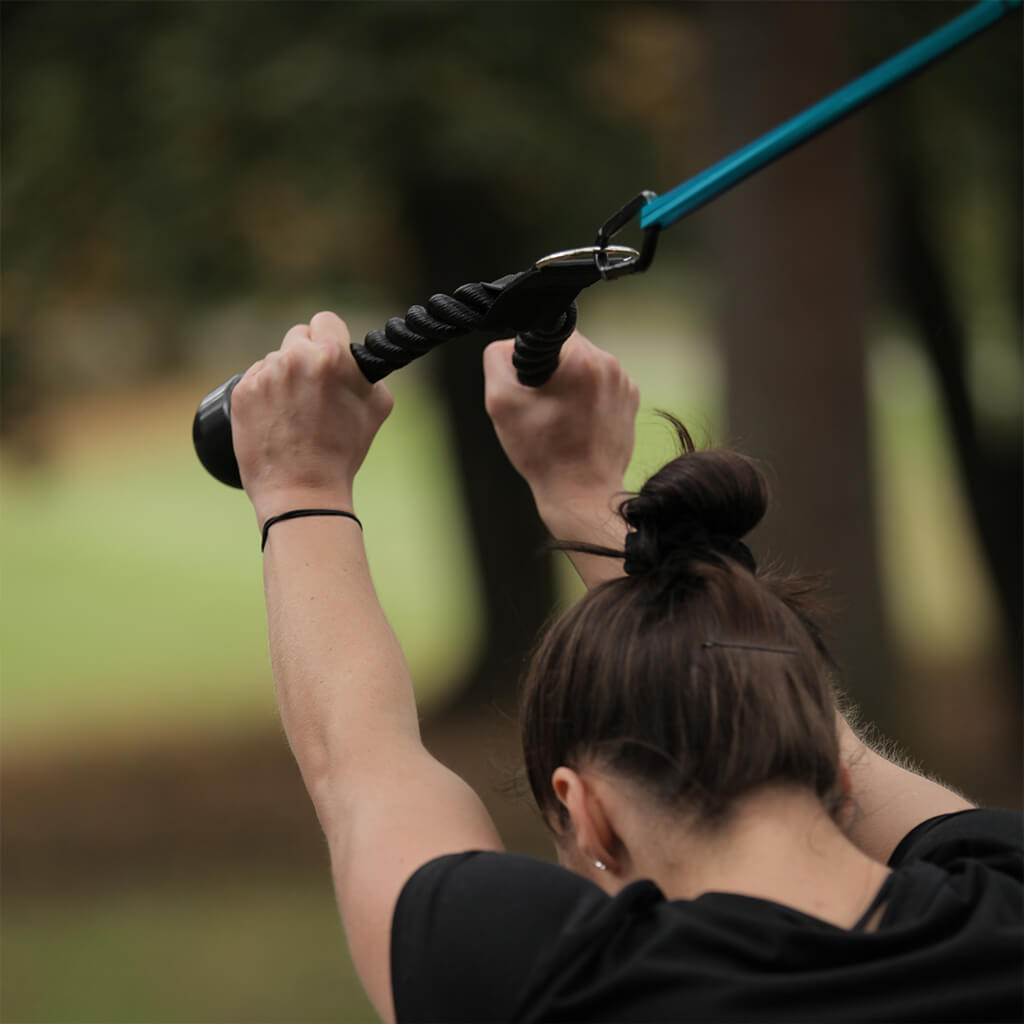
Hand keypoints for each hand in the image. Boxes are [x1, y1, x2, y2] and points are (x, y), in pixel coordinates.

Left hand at [231, 312, 392, 525]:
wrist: (302, 491)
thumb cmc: (343, 452)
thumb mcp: (377, 407)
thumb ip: (368, 372)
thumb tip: (357, 359)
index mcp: (329, 356)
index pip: (326, 320)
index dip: (332, 338)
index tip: (332, 358)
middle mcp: (293, 358)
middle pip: (298, 336)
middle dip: (306, 356)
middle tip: (314, 390)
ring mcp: (263, 375)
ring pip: (275, 360)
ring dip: (285, 377)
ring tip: (295, 414)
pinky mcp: (241, 393)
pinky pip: (256, 380)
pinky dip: (265, 394)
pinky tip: (276, 419)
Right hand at [483, 332, 637, 533]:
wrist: (581, 492)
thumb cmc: (541, 452)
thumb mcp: (500, 401)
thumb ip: (498, 358)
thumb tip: (511, 345)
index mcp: (580, 358)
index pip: (547, 331)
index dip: (532, 357)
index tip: (531, 385)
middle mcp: (609, 363)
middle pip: (568, 348)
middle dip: (552, 371)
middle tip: (542, 406)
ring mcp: (624, 382)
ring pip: (586, 366)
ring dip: (570, 384)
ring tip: (561, 419)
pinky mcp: (631, 399)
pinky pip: (601, 384)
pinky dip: (587, 398)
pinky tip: (578, 424)